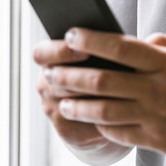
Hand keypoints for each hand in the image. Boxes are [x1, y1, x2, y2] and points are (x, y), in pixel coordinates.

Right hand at [33, 38, 124, 155]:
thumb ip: (107, 42)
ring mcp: (54, 106)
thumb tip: (123, 37)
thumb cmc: (110, 64)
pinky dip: (97, 116)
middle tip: (97, 68)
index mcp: (51, 57)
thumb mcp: (107, 49)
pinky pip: (78, 122)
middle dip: (76, 73)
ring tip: (115, 89)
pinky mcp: (67, 128)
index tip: (80, 46)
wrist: (110, 99)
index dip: (59, 50)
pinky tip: (117, 110)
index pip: (41, 53)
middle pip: (53, 78)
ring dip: (90, 94)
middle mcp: (48, 81)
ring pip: (67, 101)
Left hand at [44, 29, 165, 165]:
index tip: (70, 35)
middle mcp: (157, 87)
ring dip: (76, 104)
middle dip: (71, 75)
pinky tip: (88, 120)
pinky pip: (118, 132)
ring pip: (104, 109)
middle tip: (51, 72)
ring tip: (60, 100)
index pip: (120, 47)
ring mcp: (155, 116)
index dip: (91, 39)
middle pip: (104, 79)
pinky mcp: (155, 140)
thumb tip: (136, 39)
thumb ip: (162, 44)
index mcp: (165, 62)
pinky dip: (99, 125)